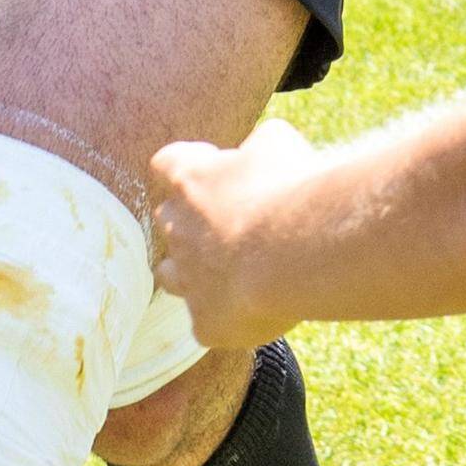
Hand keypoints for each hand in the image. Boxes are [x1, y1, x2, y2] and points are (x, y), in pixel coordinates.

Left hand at [145, 118, 318, 356]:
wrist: (297, 252)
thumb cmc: (289, 189)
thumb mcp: (278, 143)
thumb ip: (256, 147)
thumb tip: (256, 153)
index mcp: (191, 179)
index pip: (168, 164)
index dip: (192, 166)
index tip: (218, 170)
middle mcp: (178, 229)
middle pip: (169, 220)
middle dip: (197, 221)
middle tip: (238, 222)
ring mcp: (188, 279)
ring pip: (171, 274)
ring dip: (193, 271)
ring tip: (232, 270)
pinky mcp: (205, 322)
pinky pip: (208, 321)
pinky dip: (228, 315)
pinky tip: (257, 308)